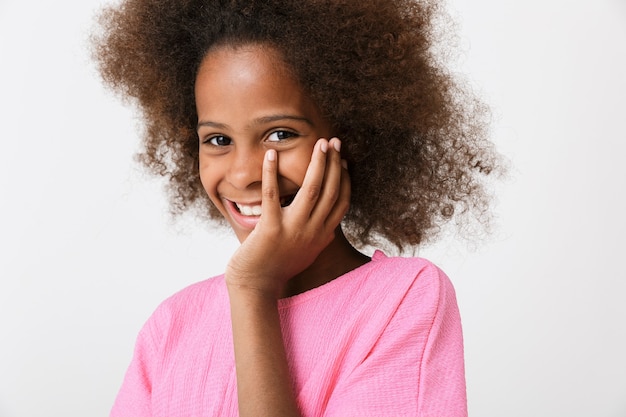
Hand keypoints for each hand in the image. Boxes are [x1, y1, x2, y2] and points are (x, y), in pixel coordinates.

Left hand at [225, 137, 349, 298]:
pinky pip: (271, 195)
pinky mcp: (270, 229)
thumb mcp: (308, 254)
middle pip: (331, 191)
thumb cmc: (279, 267)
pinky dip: (270, 173)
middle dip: (334, 163)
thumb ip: (320, 240)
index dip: (345, 178)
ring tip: (319, 143)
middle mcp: (312, 231)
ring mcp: (292, 230)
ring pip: (311, 190)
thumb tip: (332, 230)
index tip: (343, 160)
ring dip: (317, 164)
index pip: (342, 202)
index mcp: (322, 235)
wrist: (256, 287)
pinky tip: (270, 155)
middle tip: (333, 142)